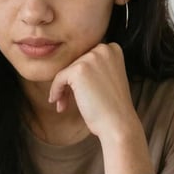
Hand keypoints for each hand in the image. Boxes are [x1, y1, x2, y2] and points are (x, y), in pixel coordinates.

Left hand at [48, 42, 152, 173]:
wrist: (118, 124)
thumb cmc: (112, 106)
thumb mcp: (106, 78)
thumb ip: (93, 67)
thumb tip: (68, 66)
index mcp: (112, 49)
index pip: (85, 57)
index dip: (78, 76)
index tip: (78, 92)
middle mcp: (103, 49)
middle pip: (74, 63)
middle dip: (69, 83)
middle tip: (68, 101)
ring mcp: (91, 58)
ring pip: (65, 71)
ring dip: (62, 89)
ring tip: (64, 105)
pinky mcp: (78, 70)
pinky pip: (58, 78)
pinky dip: (56, 91)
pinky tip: (59, 105)